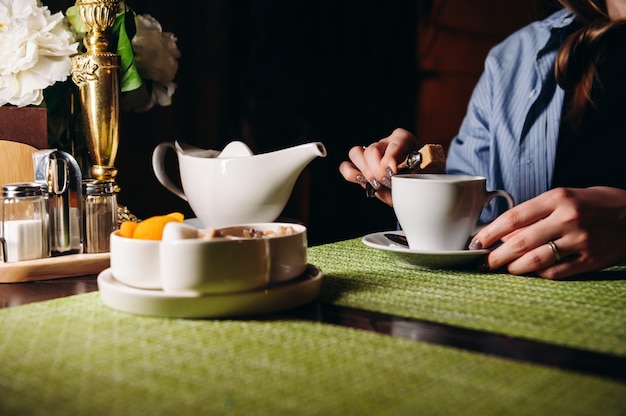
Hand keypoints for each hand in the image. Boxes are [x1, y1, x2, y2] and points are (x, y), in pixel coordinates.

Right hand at [338, 128, 417, 204]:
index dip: (391, 158)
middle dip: (377, 170)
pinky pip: (346, 166)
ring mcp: (370, 153)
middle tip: (386, 182)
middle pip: (372, 150)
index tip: (393, 172)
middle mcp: (385, 143)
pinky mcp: (359, 166)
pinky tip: (362, 181)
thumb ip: (415, 175)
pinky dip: (351, 174)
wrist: (411, 191)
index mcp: (404, 140)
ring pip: (356, 153)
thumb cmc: (417, 182)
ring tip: (376, 184)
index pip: (396, 142)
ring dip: (364, 171)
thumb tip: (401, 176)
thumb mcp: (422, 177)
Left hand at [470, 187, 625, 278]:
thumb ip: (536, 214)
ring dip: (514, 268)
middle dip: (496, 256)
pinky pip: (555, 272)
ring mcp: (580, 241)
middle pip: (520, 242)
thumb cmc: (594, 204)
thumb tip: (504, 233)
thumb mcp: (565, 198)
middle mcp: (567, 218)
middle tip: (483, 262)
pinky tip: (531, 273)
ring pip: (535, 260)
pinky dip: (538, 274)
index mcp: (558, 198)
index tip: (476, 241)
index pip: (514, 217)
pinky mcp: (590, 261)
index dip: (490, 232)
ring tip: (504, 269)